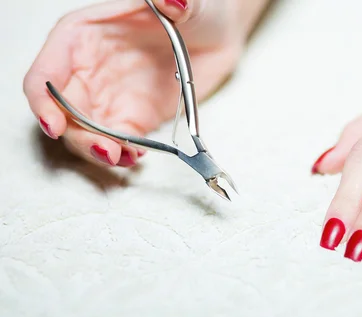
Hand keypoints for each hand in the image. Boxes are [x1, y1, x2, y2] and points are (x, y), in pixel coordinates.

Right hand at [23, 0, 244, 166]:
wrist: (218, 35)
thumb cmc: (193, 11)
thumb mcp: (184, 2)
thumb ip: (172, 2)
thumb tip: (172, 1)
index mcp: (83, 36)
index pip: (46, 73)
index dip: (45, 101)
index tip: (55, 123)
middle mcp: (88, 70)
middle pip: (63, 112)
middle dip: (78, 136)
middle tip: (107, 150)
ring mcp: (109, 97)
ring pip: (86, 133)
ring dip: (100, 150)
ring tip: (125, 157)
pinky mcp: (133, 117)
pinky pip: (119, 141)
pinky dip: (124, 153)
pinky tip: (138, 155)